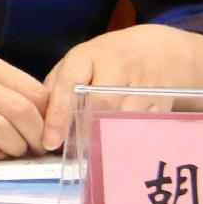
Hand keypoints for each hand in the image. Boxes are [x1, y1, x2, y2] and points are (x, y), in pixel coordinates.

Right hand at [0, 54, 49, 159]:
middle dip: (37, 135)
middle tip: (38, 146)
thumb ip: (5, 85)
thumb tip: (41, 115)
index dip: (48, 114)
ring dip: (16, 146)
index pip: (34, 92)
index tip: (50, 127)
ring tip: (14, 149)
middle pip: (22, 111)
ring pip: (4, 130)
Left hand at [39, 25, 202, 151]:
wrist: (159, 51)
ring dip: (107, 137)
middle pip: (100, 103)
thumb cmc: (107, 59)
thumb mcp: (78, 62)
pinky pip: (143, 125)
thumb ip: (58, 87)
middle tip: (73, 148)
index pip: (69, 85)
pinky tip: (119, 149)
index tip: (50, 141)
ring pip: (123, 117)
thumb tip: (42, 119)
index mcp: (88, 56)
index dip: (58, 115)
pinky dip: (130, 139)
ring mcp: (142, 84)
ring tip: (94, 152)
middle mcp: (117, 67)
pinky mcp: (161, 101)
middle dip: (85, 128)